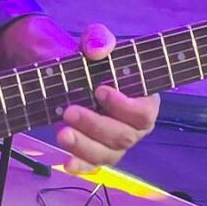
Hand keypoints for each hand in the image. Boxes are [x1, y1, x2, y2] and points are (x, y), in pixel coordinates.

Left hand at [57, 22, 161, 174]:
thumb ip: (100, 39)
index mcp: (145, 100)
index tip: (100, 90)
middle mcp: (134, 127)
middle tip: (70, 110)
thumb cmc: (92, 60)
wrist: (67, 74)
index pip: (144, 113)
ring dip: (84, 146)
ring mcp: (116, 144)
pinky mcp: (96, 154)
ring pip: (107, 154)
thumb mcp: (95, 41)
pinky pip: (92, 166)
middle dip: (96, 125)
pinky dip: (80, 166)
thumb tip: (97, 49)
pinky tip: (66, 163)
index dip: (125, 106)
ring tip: (62, 132)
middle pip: (123, 137)